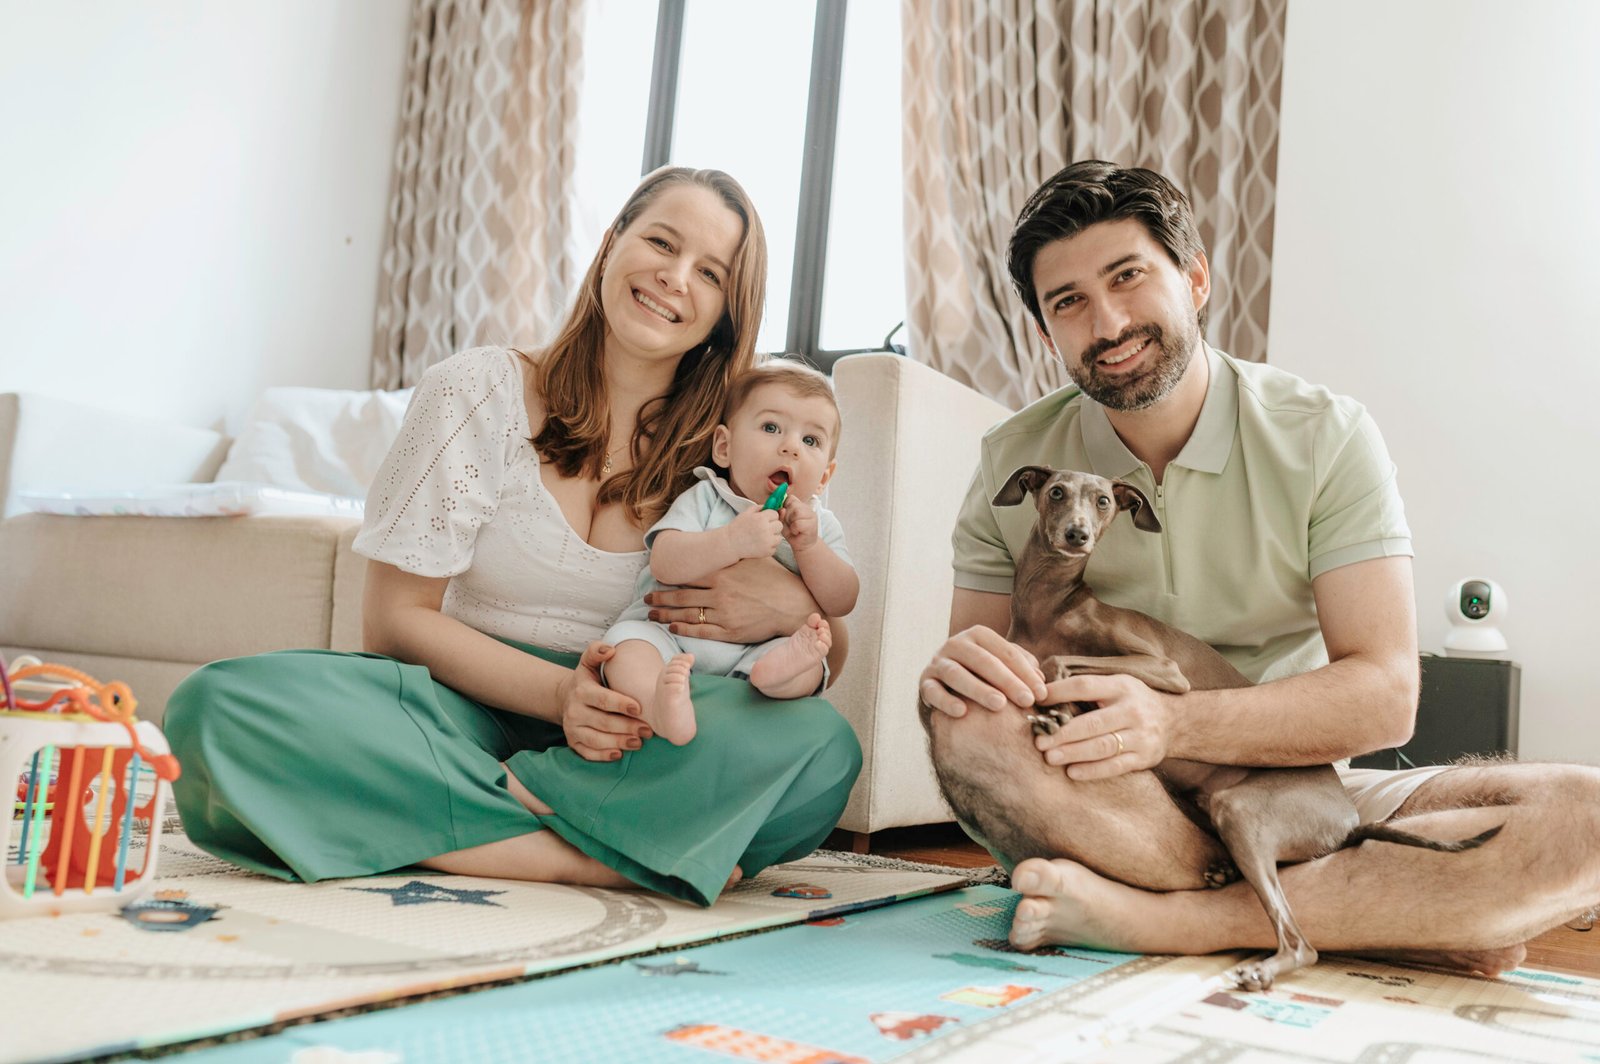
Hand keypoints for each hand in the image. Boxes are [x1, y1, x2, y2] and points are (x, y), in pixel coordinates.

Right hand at [557, 642, 652, 760]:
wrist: (565, 697)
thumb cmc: (587, 681)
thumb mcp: (588, 663)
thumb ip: (596, 652)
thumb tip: (610, 650)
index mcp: (581, 691)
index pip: (603, 699)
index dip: (621, 704)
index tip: (640, 708)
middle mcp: (574, 711)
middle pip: (603, 722)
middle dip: (627, 727)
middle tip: (648, 730)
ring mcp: (572, 729)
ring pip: (597, 740)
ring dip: (619, 742)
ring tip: (639, 742)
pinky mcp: (572, 742)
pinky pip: (588, 753)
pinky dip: (603, 755)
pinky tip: (619, 754)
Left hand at [645, 556, 814, 642]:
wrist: (793, 605)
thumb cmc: (775, 579)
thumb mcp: (754, 557)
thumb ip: (734, 551)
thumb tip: (724, 537)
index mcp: (723, 573)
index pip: (689, 575)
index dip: (670, 578)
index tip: (656, 578)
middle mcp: (719, 593)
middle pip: (681, 595)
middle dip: (660, 598)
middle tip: (646, 599)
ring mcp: (723, 614)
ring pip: (687, 614)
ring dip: (666, 614)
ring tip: (652, 614)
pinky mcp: (729, 632)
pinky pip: (700, 630)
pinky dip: (684, 629)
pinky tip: (672, 627)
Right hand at [727, 507, 783, 558]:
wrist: (730, 543)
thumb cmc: (738, 527)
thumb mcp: (747, 512)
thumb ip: (762, 507)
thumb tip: (777, 505)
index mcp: (761, 518)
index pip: (775, 514)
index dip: (770, 517)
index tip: (763, 520)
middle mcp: (766, 530)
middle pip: (779, 525)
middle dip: (773, 526)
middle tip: (762, 529)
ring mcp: (767, 542)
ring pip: (779, 537)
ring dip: (772, 537)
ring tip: (761, 537)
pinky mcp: (767, 551)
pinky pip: (775, 547)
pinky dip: (769, 546)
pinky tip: (760, 544)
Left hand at [780, 495, 819, 550]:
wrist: (803, 546)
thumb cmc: (793, 532)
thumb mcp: (783, 522)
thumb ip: (781, 515)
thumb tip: (782, 509)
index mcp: (800, 505)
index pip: (790, 498)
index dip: (785, 506)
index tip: (785, 515)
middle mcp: (807, 508)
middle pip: (793, 504)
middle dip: (787, 515)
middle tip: (790, 524)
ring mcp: (811, 515)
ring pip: (797, 512)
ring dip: (791, 522)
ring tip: (793, 528)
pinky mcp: (812, 524)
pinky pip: (798, 523)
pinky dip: (794, 529)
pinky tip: (797, 532)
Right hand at [917, 626, 1048, 718]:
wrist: (945, 685)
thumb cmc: (982, 674)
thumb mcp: (1002, 666)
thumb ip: (1021, 667)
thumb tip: (1039, 678)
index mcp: (978, 635)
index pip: (1006, 652)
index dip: (1026, 673)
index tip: (1042, 695)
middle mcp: (955, 644)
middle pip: (983, 660)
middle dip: (1007, 681)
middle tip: (1027, 701)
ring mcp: (937, 662)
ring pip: (956, 674)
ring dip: (978, 689)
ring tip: (999, 705)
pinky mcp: (924, 682)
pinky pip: (932, 691)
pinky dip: (946, 701)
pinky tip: (962, 712)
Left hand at [1033, 673, 1175, 778]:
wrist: (1174, 721)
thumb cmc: (1132, 701)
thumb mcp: (1116, 685)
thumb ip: (1087, 689)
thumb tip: (1042, 693)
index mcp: (1121, 687)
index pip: (1085, 687)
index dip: (1059, 693)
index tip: (1037, 702)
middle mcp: (1132, 710)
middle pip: (1092, 722)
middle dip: (1062, 733)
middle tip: (1039, 742)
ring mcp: (1141, 735)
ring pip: (1102, 746)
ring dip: (1073, 753)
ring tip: (1050, 758)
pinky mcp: (1144, 757)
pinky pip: (1115, 766)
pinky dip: (1093, 770)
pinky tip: (1073, 772)